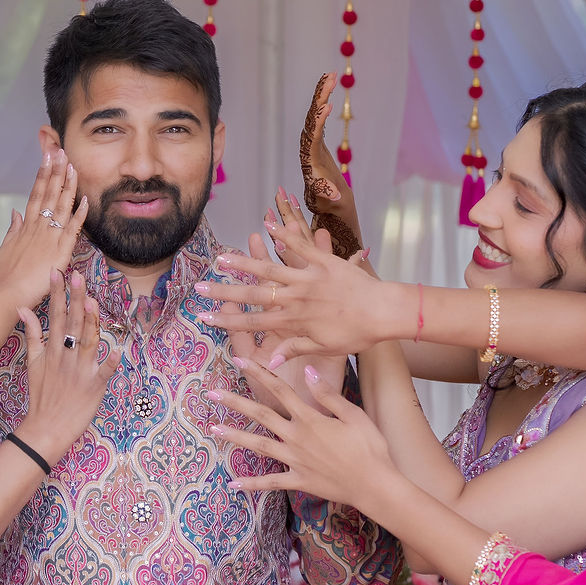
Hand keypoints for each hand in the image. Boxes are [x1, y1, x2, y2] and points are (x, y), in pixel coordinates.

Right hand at [0, 151, 86, 308]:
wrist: (7, 294)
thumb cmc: (6, 276)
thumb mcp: (6, 248)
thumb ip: (13, 229)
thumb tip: (16, 212)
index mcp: (26, 226)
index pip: (36, 194)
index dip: (43, 175)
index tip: (47, 157)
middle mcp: (37, 227)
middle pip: (48, 194)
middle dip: (55, 171)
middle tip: (61, 150)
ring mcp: (49, 237)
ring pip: (61, 206)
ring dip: (67, 185)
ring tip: (73, 166)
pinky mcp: (60, 251)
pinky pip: (72, 230)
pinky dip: (80, 214)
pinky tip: (86, 200)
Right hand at [14, 273, 119, 458]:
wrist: (45, 428)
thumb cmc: (41, 395)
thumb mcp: (32, 362)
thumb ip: (31, 334)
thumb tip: (23, 309)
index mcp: (53, 349)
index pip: (55, 315)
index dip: (57, 293)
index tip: (58, 272)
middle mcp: (66, 356)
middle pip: (73, 323)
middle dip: (75, 298)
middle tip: (77, 276)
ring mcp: (80, 371)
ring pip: (87, 341)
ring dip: (90, 323)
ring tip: (92, 302)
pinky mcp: (94, 387)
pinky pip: (104, 372)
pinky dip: (111, 362)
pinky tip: (118, 349)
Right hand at [197, 213, 393, 360]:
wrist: (385, 311)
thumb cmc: (358, 334)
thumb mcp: (326, 348)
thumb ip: (296, 349)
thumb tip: (271, 359)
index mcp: (295, 321)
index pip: (253, 322)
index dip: (226, 320)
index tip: (204, 317)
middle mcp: (296, 297)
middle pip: (252, 294)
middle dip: (223, 291)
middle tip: (200, 287)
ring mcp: (308, 277)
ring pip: (270, 268)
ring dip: (243, 261)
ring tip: (222, 256)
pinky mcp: (323, 262)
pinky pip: (300, 247)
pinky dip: (283, 235)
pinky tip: (265, 225)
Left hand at [207, 355, 394, 509]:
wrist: (375, 484)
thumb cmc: (370, 447)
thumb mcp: (353, 414)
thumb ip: (327, 394)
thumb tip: (307, 371)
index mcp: (310, 418)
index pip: (279, 390)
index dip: (258, 373)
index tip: (240, 361)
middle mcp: (297, 437)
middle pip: (261, 416)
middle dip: (235, 403)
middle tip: (212, 394)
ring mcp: (295, 461)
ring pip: (259, 446)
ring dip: (235, 437)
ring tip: (214, 430)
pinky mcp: (299, 481)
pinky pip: (271, 482)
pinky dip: (251, 484)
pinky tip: (233, 483)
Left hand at [299, 73, 361, 257]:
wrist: (331, 213)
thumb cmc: (332, 211)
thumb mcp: (332, 205)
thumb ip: (329, 198)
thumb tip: (331, 192)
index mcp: (310, 164)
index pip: (311, 140)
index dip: (317, 123)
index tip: (325, 107)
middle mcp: (309, 153)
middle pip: (310, 123)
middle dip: (318, 100)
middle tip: (329, 78)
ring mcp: (313, 149)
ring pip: (313, 120)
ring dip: (321, 98)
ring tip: (330, 77)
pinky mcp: (319, 148)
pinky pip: (318, 123)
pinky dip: (323, 108)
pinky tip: (328, 95)